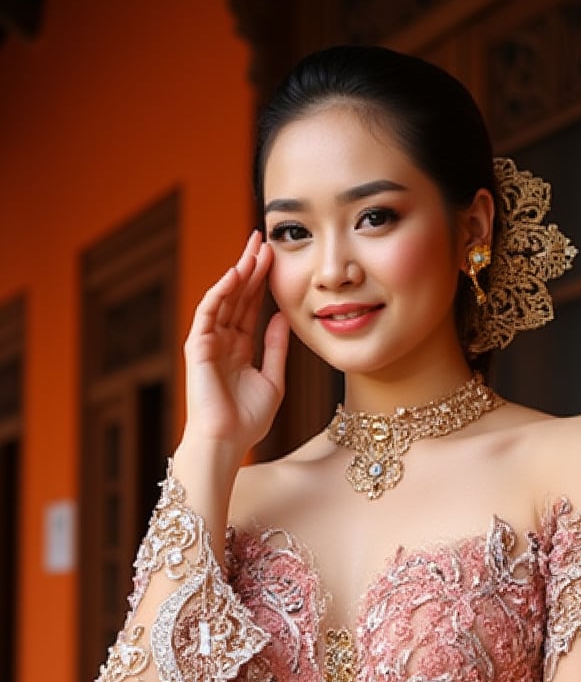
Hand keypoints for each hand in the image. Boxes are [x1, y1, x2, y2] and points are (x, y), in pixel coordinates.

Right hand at [182, 230, 289, 456]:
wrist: (227, 442)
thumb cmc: (247, 420)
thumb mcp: (273, 379)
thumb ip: (276, 348)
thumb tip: (283, 318)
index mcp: (240, 348)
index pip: (251, 307)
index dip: (261, 282)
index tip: (274, 257)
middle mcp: (223, 341)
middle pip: (237, 296)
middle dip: (250, 268)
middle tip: (262, 239)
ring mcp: (209, 342)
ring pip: (223, 299)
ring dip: (237, 273)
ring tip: (252, 250)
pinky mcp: (197, 347)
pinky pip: (207, 313)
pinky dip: (219, 293)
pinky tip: (234, 275)